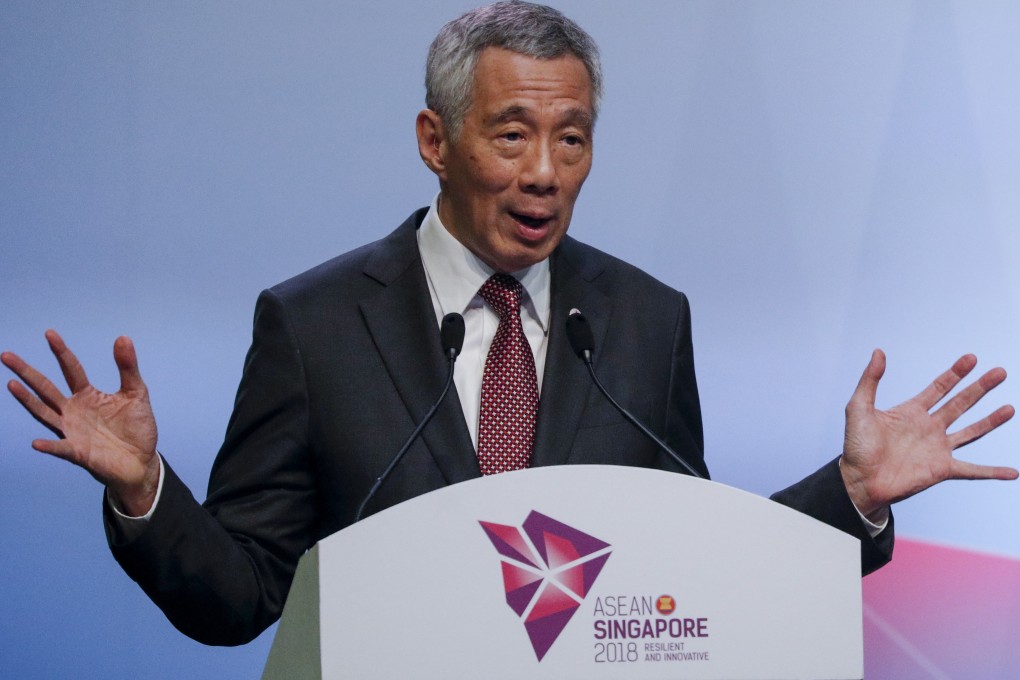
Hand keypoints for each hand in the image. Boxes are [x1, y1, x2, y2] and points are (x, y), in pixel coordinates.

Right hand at [2, 330, 159, 515]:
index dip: (61, 351)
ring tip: (11, 384)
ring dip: (28, 400)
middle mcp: (74, 410)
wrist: (141, 461)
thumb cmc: (136, 427)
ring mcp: (73, 431)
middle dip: (27, 372)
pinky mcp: (78, 452)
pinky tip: (37, 442)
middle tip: (7, 355)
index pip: (71, 369)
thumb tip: (122, 337)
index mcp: (87, 395)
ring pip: (44, 413)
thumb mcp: (136, 393)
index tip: (49, 333)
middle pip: (46, 388)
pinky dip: (50, 446)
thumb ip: (128, 367)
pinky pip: (61, 448)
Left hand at [840, 349, 1016, 519]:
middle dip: (979, 388)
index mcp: (911, 412)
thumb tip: (878, 352)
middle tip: (1000, 372)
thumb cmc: (856, 446)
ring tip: (1009, 408)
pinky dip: (992, 472)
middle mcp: (928, 428)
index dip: (955, 373)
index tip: (971, 358)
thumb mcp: (859, 408)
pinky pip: (973, 470)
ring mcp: (937, 448)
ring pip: (971, 431)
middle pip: (960, 403)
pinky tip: (1012, 473)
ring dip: (990, 420)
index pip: (939, 387)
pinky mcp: (942, 469)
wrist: (859, 480)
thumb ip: (870, 380)